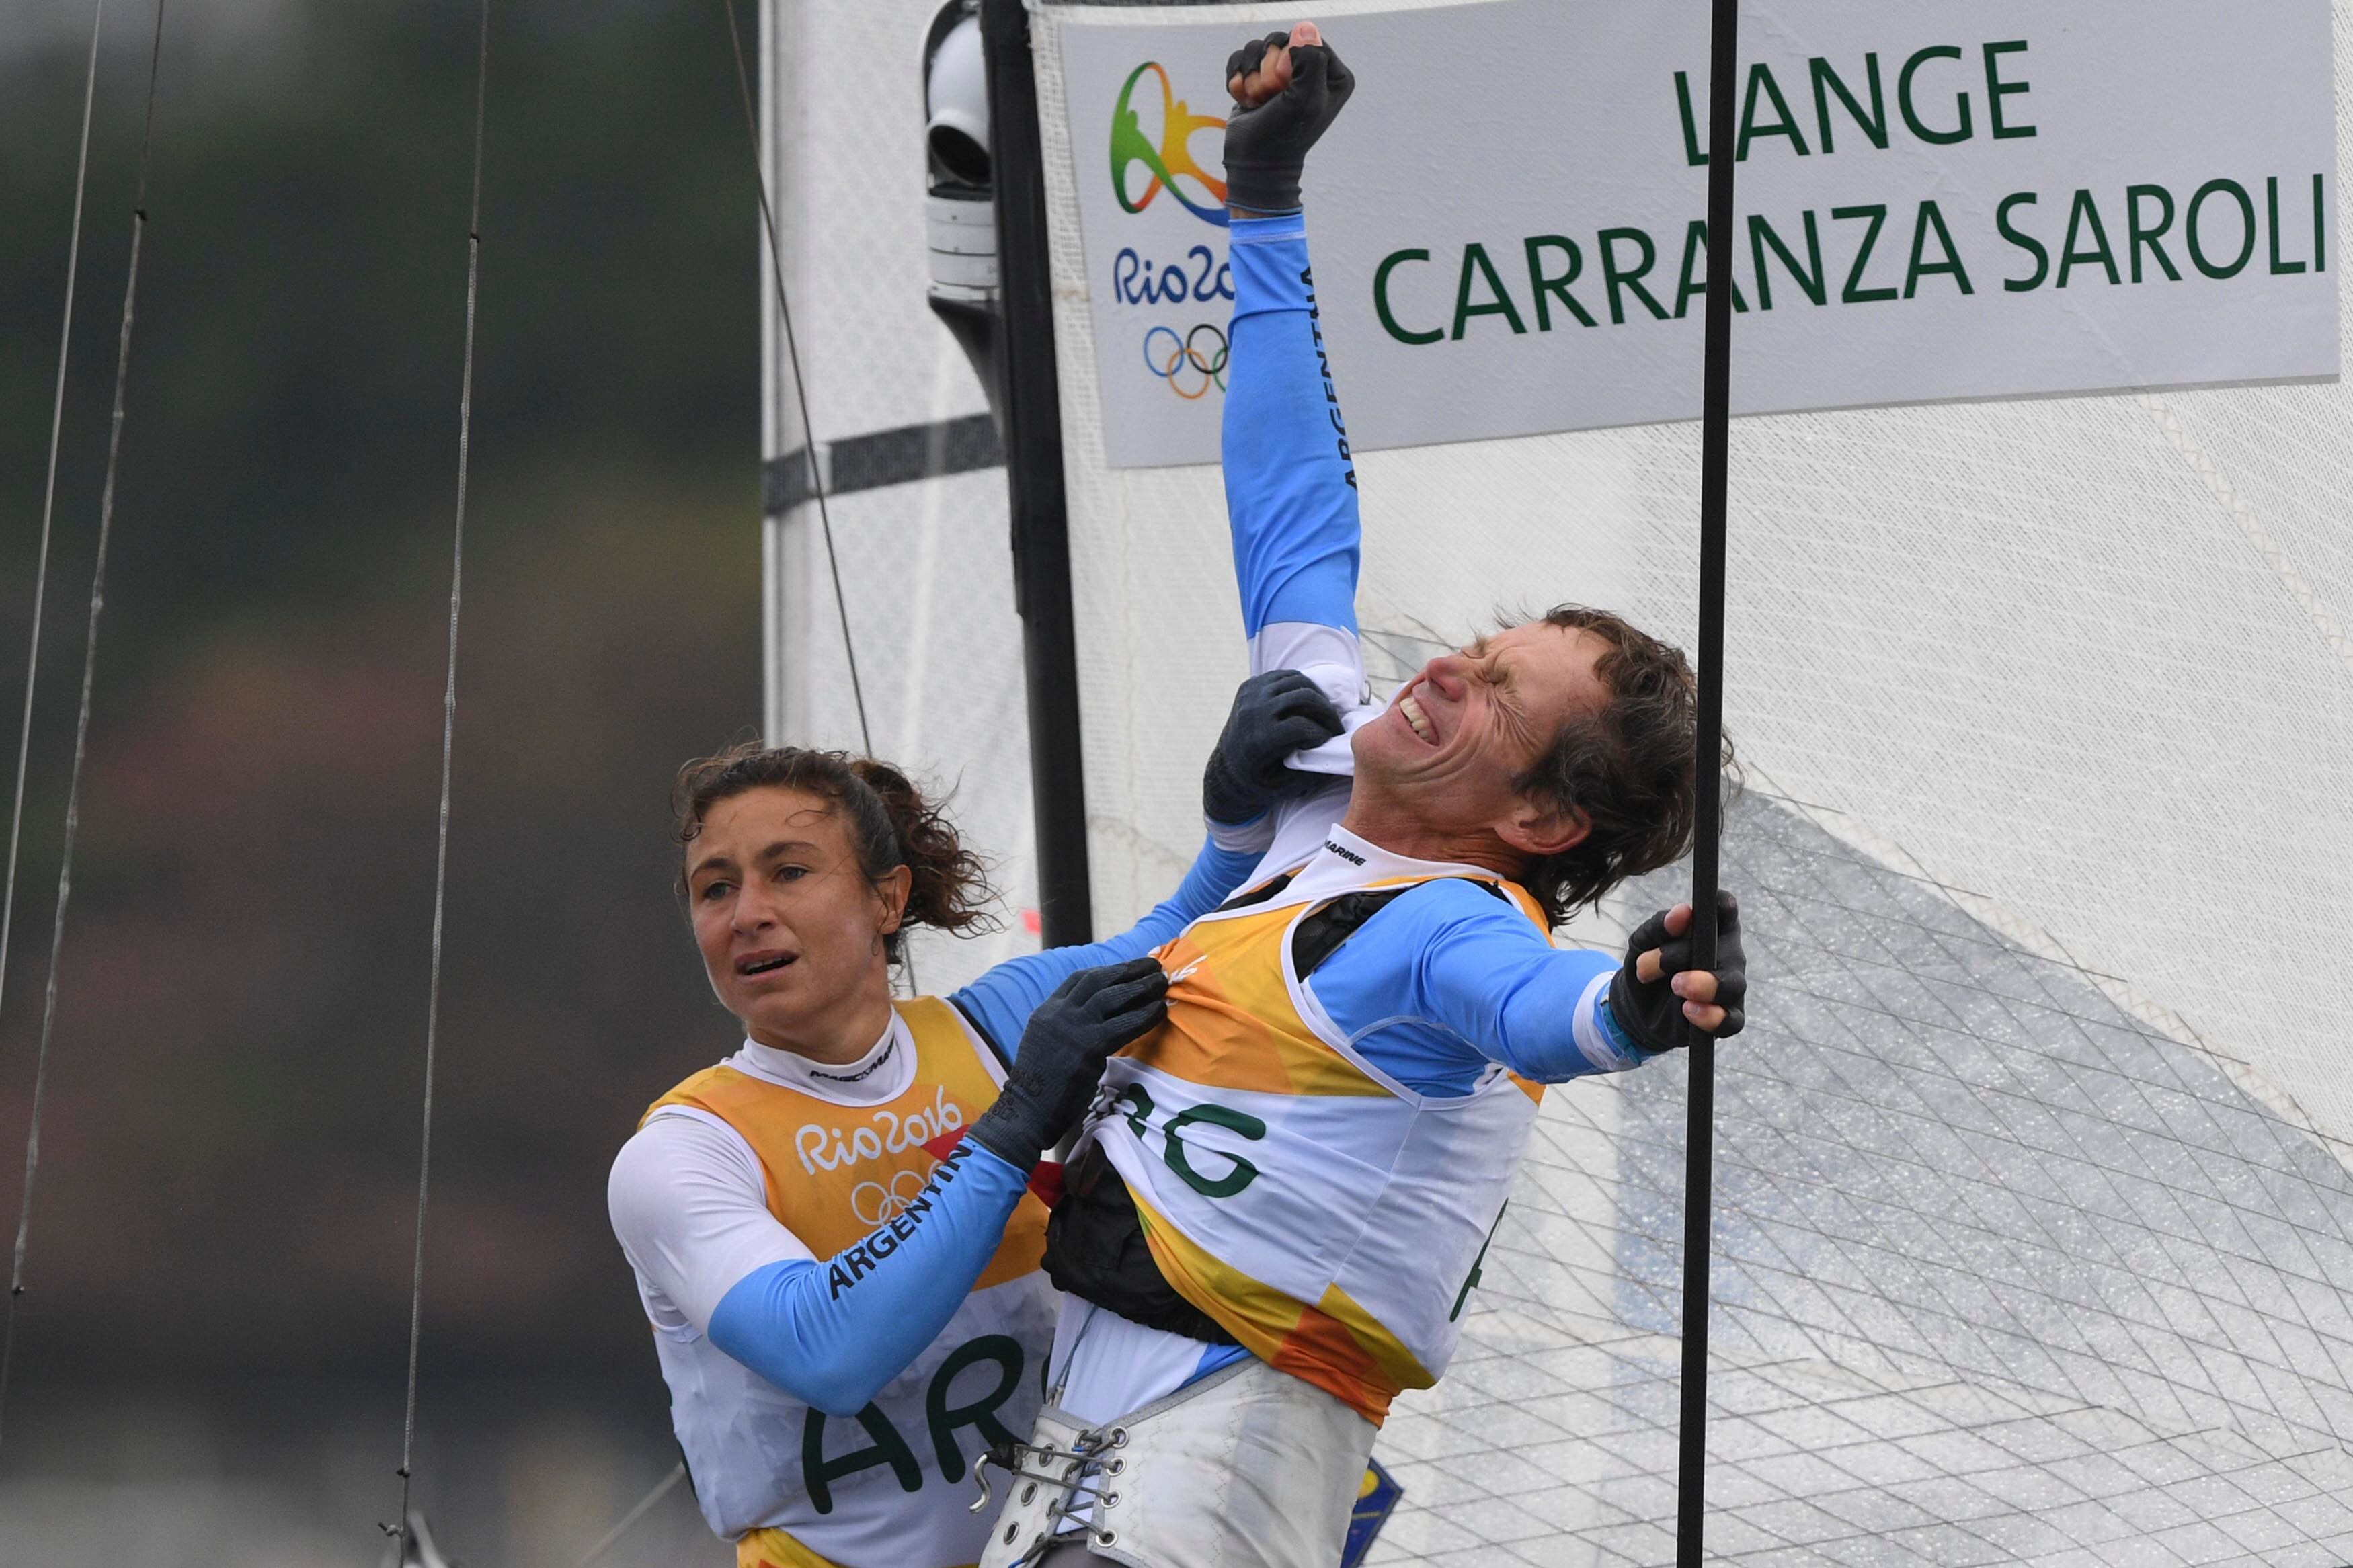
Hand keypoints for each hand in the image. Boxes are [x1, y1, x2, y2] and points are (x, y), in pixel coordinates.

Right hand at [970, 958, 1169, 1168]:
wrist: (1027, 1111)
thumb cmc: (1041, 1086)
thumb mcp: (1046, 1043)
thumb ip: (1066, 1026)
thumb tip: (1098, 1019)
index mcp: (1047, 1011)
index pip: (1079, 979)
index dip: (1107, 970)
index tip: (1129, 968)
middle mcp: (1058, 1014)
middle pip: (1098, 980)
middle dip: (1128, 970)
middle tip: (1152, 965)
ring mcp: (1072, 1029)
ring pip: (1111, 996)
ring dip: (1140, 987)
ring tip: (1162, 981)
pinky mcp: (1087, 1047)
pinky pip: (1122, 1025)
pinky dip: (1144, 1016)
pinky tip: (1159, 1011)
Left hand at [1203, 669, 1345, 824]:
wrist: (1225, 771)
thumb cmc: (1259, 783)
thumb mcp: (1284, 787)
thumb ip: (1311, 772)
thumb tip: (1340, 755)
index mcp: (1259, 739)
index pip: (1303, 726)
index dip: (1323, 733)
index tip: (1330, 741)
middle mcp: (1253, 712)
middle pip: (1304, 696)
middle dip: (1326, 712)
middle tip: (1335, 726)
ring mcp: (1250, 695)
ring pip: (1297, 681)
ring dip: (1317, 697)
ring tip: (1324, 715)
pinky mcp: (1249, 686)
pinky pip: (1285, 677)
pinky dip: (1301, 687)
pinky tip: (1308, 704)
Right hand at [1222, 21, 1354, 213]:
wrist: (1254, 164)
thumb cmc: (1283, 136)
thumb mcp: (1305, 100)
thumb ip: (1311, 60)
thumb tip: (1304, 28)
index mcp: (1332, 75)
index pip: (1308, 40)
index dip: (1290, 60)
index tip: (1286, 88)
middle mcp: (1310, 71)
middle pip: (1281, 41)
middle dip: (1267, 69)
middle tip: (1270, 96)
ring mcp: (1282, 74)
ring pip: (1258, 47)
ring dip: (1250, 76)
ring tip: (1257, 101)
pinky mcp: (1257, 78)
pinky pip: (1241, 58)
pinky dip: (1237, 80)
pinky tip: (1245, 100)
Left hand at [1607, 892, 1747, 1052]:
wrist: (1637, 1007)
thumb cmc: (1648, 964)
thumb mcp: (1642, 943)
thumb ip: (1659, 926)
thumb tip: (1682, 912)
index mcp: (1710, 928)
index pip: (1724, 910)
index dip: (1723, 904)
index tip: (1714, 903)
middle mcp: (1727, 955)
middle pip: (1730, 951)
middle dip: (1694, 956)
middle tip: (1670, 965)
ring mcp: (1730, 987)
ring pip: (1733, 985)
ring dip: (1705, 985)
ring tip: (1676, 986)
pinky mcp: (1727, 1017)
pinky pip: (1731, 1020)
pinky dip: (1712, 1017)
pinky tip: (1688, 1011)